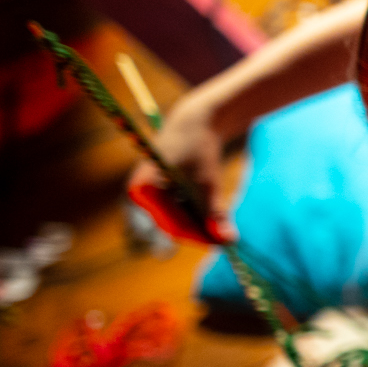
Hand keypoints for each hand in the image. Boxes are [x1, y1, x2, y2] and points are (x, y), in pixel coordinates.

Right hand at [127, 99, 229, 244]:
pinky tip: (209, 210)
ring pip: (173, 221)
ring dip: (197, 225)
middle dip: (199, 232)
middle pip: (171, 226)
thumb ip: (216, 213)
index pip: (172, 225)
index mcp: (143, 189)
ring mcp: (142, 194)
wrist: (192, 123)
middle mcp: (137, 194)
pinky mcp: (151, 193)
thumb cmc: (200, 150)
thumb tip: (230, 241)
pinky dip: (192, 214)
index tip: (226, 243)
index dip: (200, 236)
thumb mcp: (209, 183)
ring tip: (223, 224)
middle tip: (228, 239)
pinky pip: (172, 213)